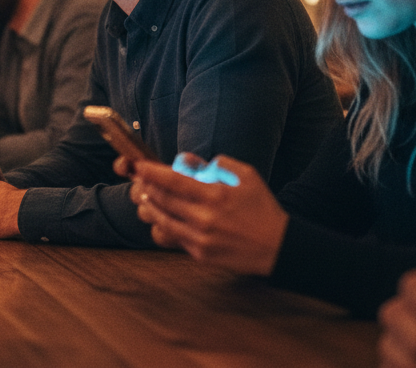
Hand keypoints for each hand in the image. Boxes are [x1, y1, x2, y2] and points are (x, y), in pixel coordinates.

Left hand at [131, 153, 287, 275]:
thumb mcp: (246, 175)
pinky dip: (164, 225)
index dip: (151, 172)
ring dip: (150, 207)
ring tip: (146, 197)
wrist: (276, 246)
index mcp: (215, 194)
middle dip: (146, 187)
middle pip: (162, 200)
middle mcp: (204, 217)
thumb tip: (185, 160)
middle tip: (139, 179)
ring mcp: (200, 238)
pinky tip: (163, 217)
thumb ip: (216, 163)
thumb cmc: (261, 207)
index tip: (139, 165)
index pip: (173, 181)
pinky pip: (173, 238)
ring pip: (162, 221)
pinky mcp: (200, 254)